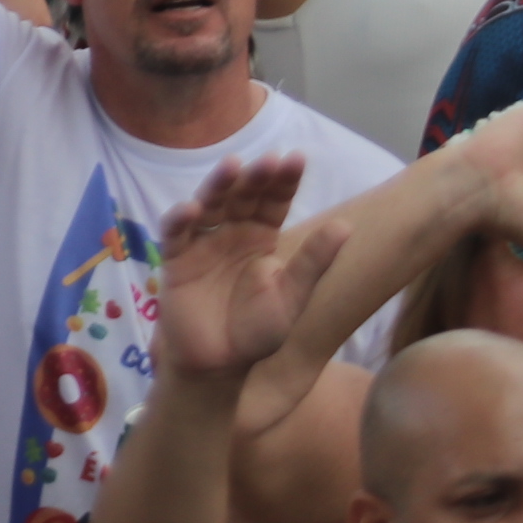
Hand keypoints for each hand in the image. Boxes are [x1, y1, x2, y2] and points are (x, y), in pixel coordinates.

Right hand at [155, 156, 347, 382]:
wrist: (220, 363)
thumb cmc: (259, 330)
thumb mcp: (294, 296)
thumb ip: (314, 262)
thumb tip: (346, 226)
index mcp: (262, 239)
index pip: (273, 202)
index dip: (283, 181)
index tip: (296, 158)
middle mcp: (232, 234)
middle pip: (242, 196)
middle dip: (255, 177)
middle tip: (268, 160)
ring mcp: (202, 243)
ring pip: (210, 205)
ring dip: (219, 185)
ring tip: (232, 166)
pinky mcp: (175, 259)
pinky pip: (176, 234)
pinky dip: (180, 219)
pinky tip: (191, 209)